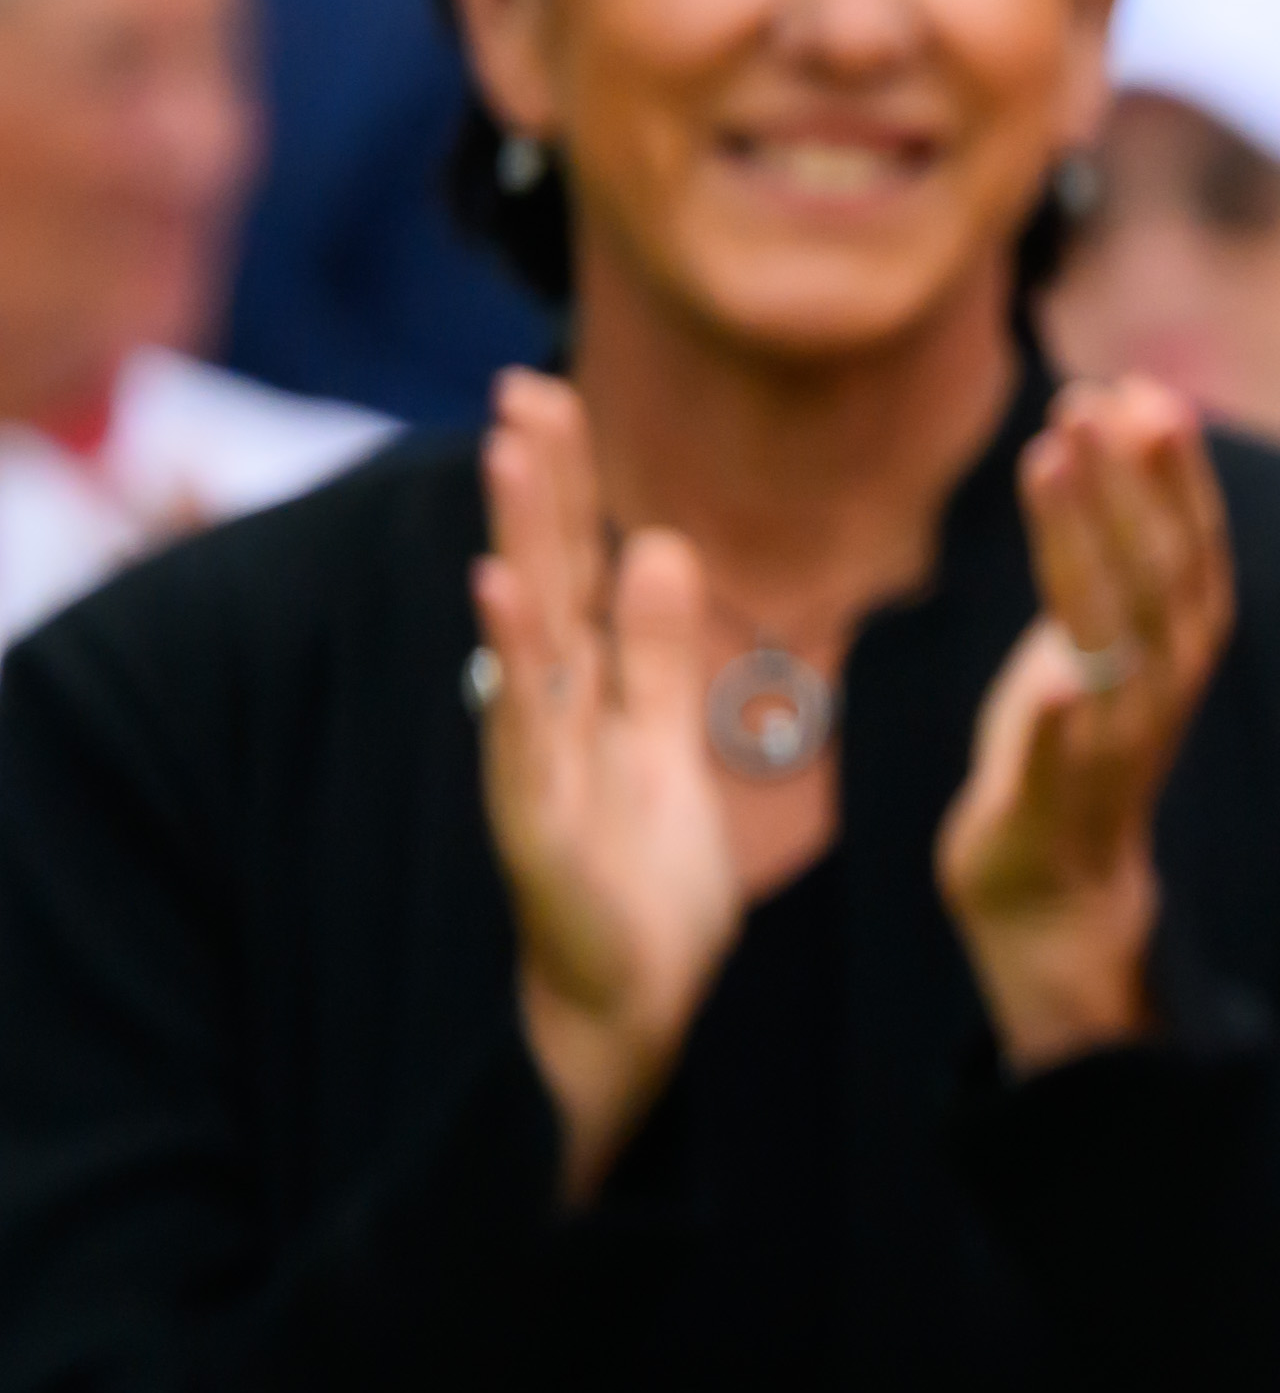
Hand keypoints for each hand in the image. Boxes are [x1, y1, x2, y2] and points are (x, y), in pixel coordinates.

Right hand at [470, 372, 745, 1194]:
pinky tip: (500, 596)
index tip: (548, 392)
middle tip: (520, 387)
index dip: (564, 485)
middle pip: (542, 580)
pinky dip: (512, 666)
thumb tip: (661, 543)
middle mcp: (549, 716)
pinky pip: (522, 735)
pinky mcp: (537, 827)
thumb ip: (660, 650)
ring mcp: (535, 767)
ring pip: (526, 637)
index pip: (573, 567)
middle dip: (534, 488)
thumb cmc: (644, 880)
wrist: (635, 1005)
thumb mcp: (668, 741)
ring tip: (507, 454)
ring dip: (518, 543)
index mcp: (588, 694)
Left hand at [936, 378, 1232, 1073]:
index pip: (1187, 541)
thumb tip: (1114, 406)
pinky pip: (1059, 763)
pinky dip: (1056, 725)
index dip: (1168, 468)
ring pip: (1109, 636)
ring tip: (1052, 461)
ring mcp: (1110, 744)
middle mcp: (1160, 684)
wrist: (1053, 884)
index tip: (1138, 386)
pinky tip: (1047, 684)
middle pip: (1152, 571)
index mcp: (1177, 641)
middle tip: (1093, 399)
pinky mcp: (1050, 802)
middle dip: (1127, 481)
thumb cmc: (1069, 737)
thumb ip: (1110, 536)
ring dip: (1086, 546)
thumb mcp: (1096, 626)